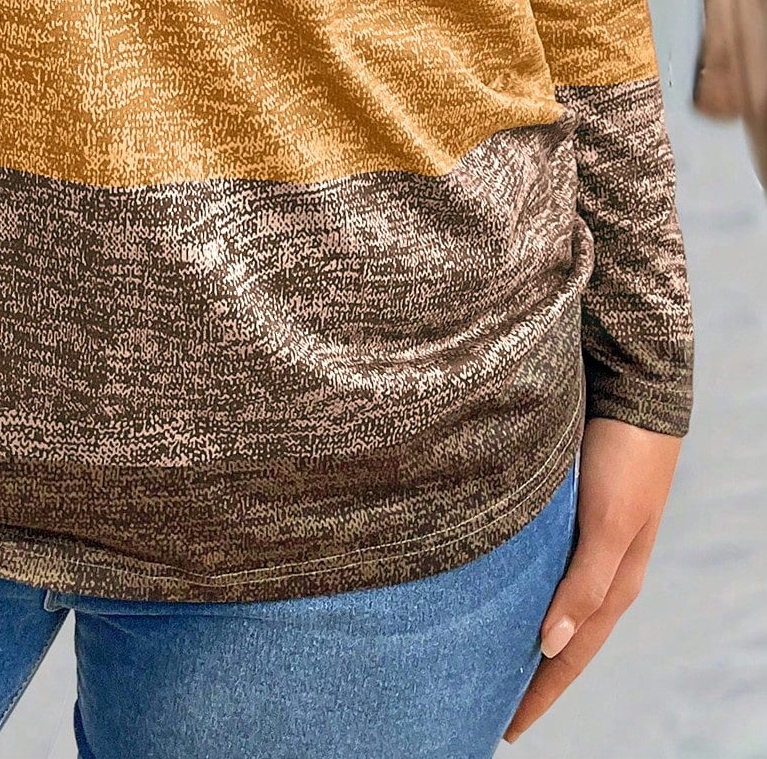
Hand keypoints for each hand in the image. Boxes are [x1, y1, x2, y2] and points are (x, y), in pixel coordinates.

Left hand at [503, 415, 681, 741]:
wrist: (633, 390)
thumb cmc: (625, 458)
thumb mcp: (609, 524)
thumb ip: (583, 585)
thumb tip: (548, 646)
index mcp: (614, 584)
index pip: (569, 657)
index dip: (540, 694)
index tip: (504, 729)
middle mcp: (597, 569)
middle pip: (558, 638)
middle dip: (528, 676)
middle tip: (483, 706)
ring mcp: (581, 541)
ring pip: (546, 603)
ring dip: (519, 634)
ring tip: (481, 660)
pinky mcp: (564, 511)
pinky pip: (538, 567)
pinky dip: (517, 590)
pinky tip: (491, 592)